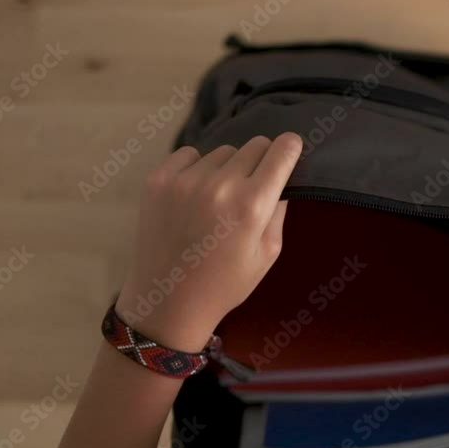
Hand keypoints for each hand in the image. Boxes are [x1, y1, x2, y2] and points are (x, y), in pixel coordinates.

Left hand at [115, 133, 301, 351]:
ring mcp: (185, 180)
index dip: (290, 148)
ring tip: (218, 200)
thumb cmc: (225, 283)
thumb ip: (279, 211)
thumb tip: (283, 177)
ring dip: (227, 168)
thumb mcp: (267, 254)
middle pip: (254, 146)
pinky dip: (196, 168)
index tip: (290, 150)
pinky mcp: (158, 180)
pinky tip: (194, 196)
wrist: (168, 301)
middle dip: (260, 162)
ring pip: (222, 152)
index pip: (281, 151)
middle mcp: (220, 185)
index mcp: (252, 205)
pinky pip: (189, 155)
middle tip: (251, 189)